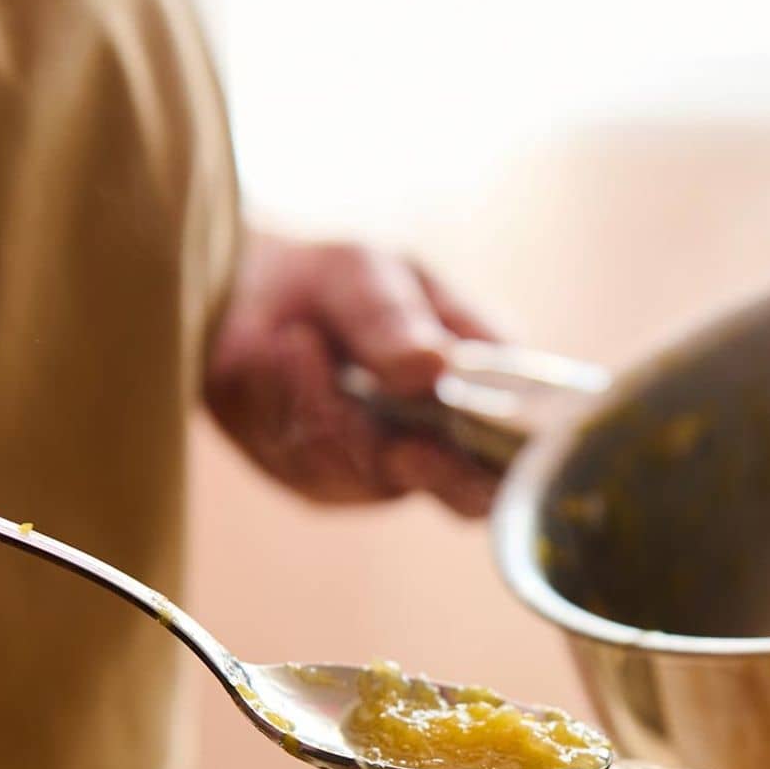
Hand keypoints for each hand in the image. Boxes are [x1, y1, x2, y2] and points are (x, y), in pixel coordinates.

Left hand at [203, 230, 501, 515]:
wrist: (244, 294)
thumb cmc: (333, 280)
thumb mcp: (364, 274)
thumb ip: (392, 320)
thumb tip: (434, 367)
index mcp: (490, 384)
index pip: (525, 446)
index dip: (507, 468)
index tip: (446, 446)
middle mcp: (451, 441)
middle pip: (463, 493)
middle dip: (421, 464)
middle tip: (393, 443)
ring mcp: (389, 472)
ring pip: (370, 473)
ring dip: (321, 405)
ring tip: (295, 339)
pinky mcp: (327, 483)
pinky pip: (309, 468)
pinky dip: (282, 411)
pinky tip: (276, 360)